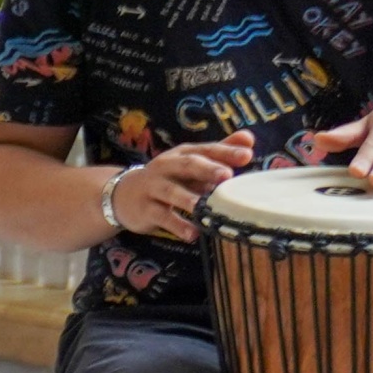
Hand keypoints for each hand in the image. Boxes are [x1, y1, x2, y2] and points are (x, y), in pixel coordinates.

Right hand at [110, 139, 253, 241]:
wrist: (123, 195)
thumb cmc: (168, 179)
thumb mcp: (190, 164)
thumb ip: (219, 153)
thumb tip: (249, 138)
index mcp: (181, 154)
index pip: (205, 150)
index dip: (225, 152)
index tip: (247, 155)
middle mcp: (166, 167)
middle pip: (186, 165)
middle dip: (206, 169)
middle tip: (226, 175)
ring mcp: (153, 188)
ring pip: (171, 192)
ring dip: (188, 199)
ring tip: (204, 207)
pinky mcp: (145, 209)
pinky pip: (162, 216)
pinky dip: (177, 225)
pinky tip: (192, 234)